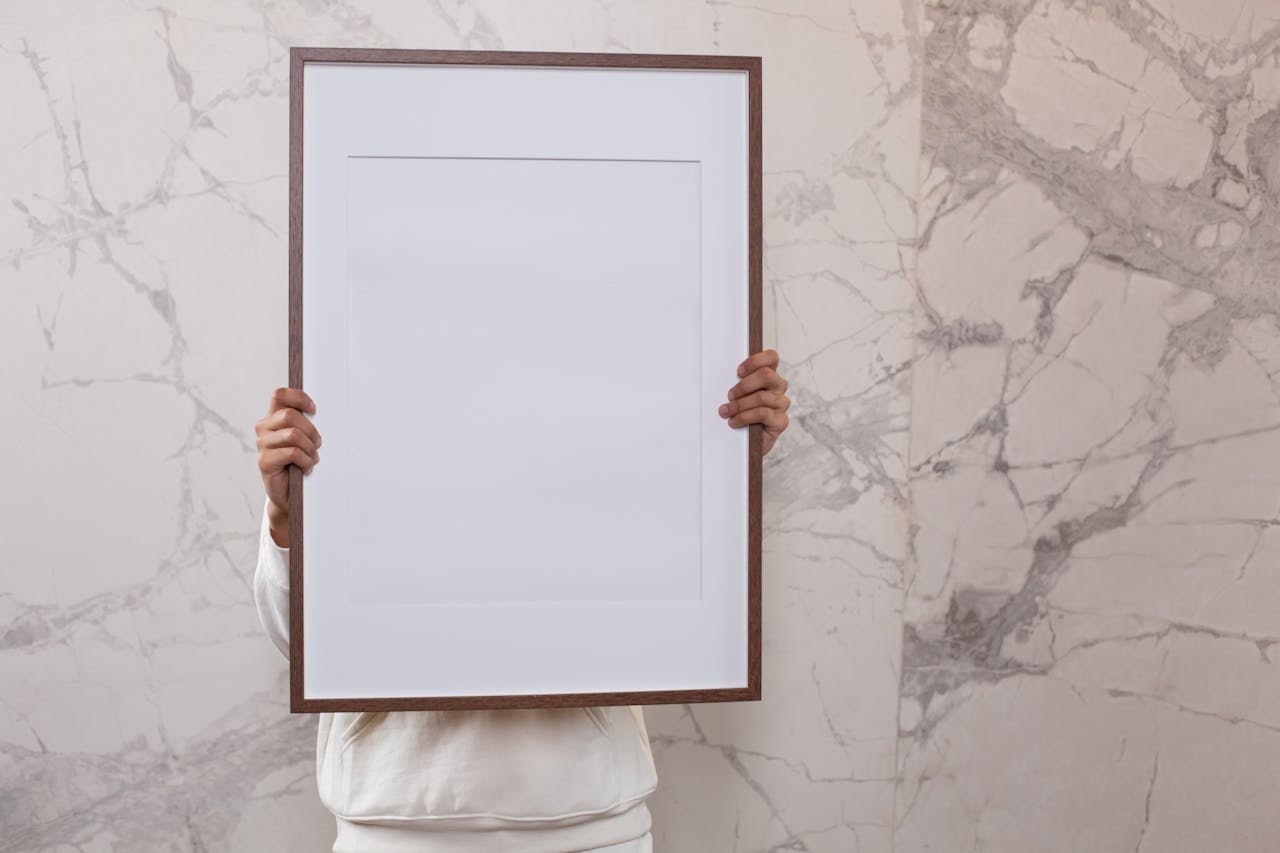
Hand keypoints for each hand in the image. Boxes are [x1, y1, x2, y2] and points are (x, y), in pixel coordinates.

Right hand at [254, 387, 320, 546]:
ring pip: (292, 434)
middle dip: (310, 430)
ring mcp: (262, 444)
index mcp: (273, 417)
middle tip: (318, 444)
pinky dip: (306, 460)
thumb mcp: (304, 439)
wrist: (291, 493)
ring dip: (309, 448)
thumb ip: (306, 423)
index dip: (298, 398)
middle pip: (289, 415)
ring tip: (313, 458)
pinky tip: (307, 467)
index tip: (314, 410)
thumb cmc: (300, 462)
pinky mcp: (264, 461)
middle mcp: (264, 428)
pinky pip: (292, 453)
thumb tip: (322, 411)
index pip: (280, 395)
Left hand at [719, 349, 790, 454]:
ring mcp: (781, 404)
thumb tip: (720, 376)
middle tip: (729, 395)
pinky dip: (744, 417)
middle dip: (744, 385)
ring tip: (726, 412)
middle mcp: (778, 387)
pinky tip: (734, 422)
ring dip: (739, 405)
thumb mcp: (737, 396)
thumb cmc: (741, 414)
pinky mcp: (781, 421)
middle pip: (767, 375)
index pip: (771, 357)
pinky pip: (762, 414)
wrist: (746, 443)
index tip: (738, 372)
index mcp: (769, 376)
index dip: (755, 361)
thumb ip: (736, 384)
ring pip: (761, 397)